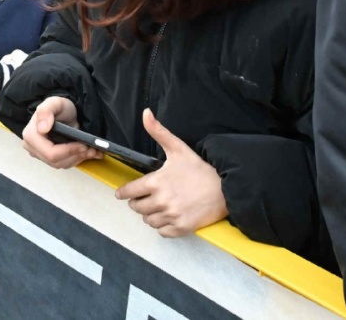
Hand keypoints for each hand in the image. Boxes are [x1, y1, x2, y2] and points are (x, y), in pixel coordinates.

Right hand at [21, 96, 98, 168]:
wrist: (65, 113)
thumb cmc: (60, 108)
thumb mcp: (55, 103)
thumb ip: (46, 111)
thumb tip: (42, 128)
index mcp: (31, 135)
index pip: (50, 152)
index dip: (68, 151)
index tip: (83, 144)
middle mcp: (33, 147)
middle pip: (55, 161)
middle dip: (75, 155)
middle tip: (90, 148)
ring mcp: (41, 154)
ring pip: (61, 164)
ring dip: (78, 158)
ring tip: (91, 150)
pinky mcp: (50, 158)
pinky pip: (64, 164)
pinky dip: (77, 158)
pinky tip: (87, 152)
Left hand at [114, 109, 226, 236]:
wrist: (224, 188)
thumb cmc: (200, 169)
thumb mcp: (178, 148)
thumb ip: (158, 131)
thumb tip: (146, 113)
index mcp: (157, 182)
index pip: (129, 192)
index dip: (124, 192)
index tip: (121, 194)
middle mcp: (162, 201)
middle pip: (137, 208)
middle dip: (138, 202)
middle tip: (143, 198)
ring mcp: (172, 215)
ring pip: (148, 220)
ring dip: (150, 214)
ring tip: (157, 207)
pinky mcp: (181, 227)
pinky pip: (162, 232)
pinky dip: (162, 226)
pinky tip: (168, 217)